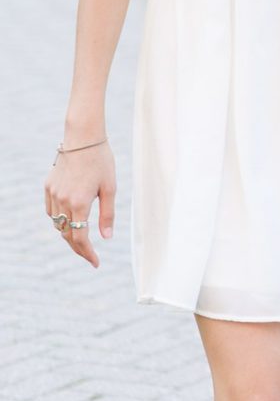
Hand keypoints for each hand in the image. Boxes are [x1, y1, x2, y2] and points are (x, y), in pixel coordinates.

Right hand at [43, 139, 115, 269]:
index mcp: (79, 203)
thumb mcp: (110, 188)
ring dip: (68, 234)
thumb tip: (106, 238)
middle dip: (78, 248)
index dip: (88, 253)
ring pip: (56, 224)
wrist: (83, 137)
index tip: (96, 263)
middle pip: (66, 235)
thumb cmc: (101, 161)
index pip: (80, 238)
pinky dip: (59, 219)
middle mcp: (62, 201)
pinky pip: (51, 211)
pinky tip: (70, 219)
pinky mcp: (48, 186)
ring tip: (82, 238)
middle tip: (90, 256)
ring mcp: (53, 194)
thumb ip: (107, 215)